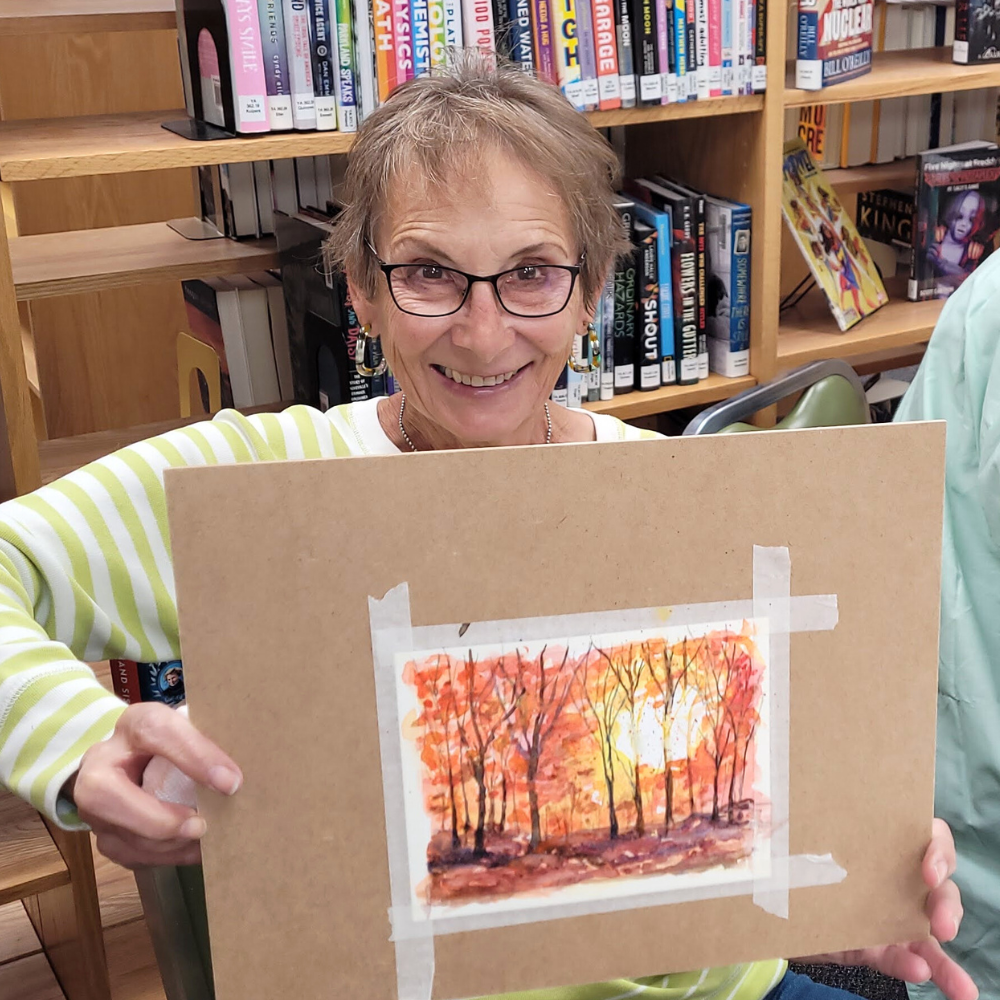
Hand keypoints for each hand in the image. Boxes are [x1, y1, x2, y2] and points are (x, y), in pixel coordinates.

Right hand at [66, 702, 241, 868]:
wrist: (140, 758)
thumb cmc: (176, 743)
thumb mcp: (192, 732)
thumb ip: (207, 747)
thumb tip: (234, 781)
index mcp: (134, 724)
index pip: (156, 731)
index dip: (193, 756)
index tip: (230, 782)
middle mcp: (101, 763)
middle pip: (105, 793)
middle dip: (156, 819)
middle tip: (200, 827)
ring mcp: (92, 802)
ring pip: (116, 833)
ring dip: (166, 845)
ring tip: (204, 843)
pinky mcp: (102, 832)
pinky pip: (128, 854)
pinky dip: (164, 857)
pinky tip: (193, 852)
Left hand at [796, 819, 976, 999]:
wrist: (774, 907)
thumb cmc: (796, 861)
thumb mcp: (804, 840)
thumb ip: (806, 829)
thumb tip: (779, 803)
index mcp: (884, 845)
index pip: (928, 837)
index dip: (938, 850)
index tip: (928, 872)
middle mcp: (898, 879)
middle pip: (940, 887)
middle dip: (947, 905)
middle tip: (942, 926)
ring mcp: (895, 917)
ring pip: (932, 934)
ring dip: (948, 957)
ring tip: (961, 986)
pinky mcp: (882, 947)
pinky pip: (903, 958)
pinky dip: (911, 965)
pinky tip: (919, 972)